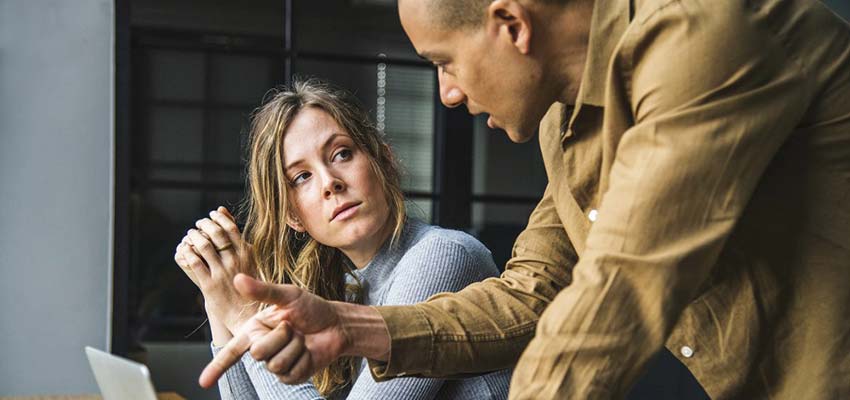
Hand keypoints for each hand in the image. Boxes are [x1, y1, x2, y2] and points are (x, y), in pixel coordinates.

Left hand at [173, 206, 256, 332]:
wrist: (246, 314)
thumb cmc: (248, 285)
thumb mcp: (249, 260)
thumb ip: (237, 239)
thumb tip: (224, 212)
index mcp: (247, 254)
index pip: (231, 228)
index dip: (219, 218)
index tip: (211, 215)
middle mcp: (235, 262)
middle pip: (216, 234)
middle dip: (204, 224)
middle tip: (198, 223)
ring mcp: (222, 273)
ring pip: (204, 246)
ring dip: (194, 236)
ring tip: (190, 234)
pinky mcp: (209, 285)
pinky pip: (195, 263)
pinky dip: (187, 252)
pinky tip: (185, 249)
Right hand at [199, 274, 356, 387]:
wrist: (336, 324)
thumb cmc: (312, 308)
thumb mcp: (288, 295)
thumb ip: (263, 290)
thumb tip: (237, 279)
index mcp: (255, 330)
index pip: (231, 351)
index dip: (216, 367)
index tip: (202, 382)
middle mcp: (263, 348)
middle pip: (258, 353)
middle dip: (280, 337)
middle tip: (293, 327)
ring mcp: (277, 364)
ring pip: (276, 364)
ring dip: (295, 347)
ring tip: (302, 338)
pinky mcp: (291, 376)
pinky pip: (291, 373)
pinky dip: (304, 359)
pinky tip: (308, 351)